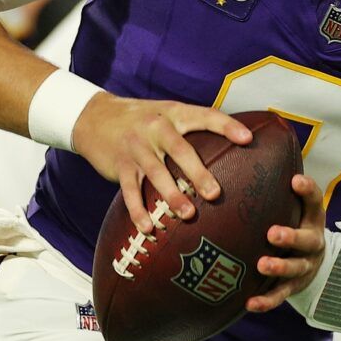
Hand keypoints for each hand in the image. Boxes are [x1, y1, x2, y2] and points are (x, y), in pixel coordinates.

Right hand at [71, 94, 251, 231]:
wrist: (93, 116)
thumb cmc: (140, 118)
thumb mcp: (165, 112)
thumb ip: (191, 127)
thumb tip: (229, 147)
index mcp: (173, 112)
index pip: (205, 116)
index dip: (227, 126)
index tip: (247, 140)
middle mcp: (156, 127)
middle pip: (180, 150)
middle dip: (198, 173)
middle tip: (215, 194)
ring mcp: (136, 146)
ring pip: (156, 172)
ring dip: (171, 195)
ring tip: (187, 215)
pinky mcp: (120, 165)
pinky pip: (130, 190)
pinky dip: (138, 210)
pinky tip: (148, 228)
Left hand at [250, 174, 325, 313]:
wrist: (310, 260)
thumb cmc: (291, 222)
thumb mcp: (290, 205)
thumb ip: (274, 187)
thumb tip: (243, 149)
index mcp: (312, 218)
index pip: (315, 201)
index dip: (307, 191)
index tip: (295, 181)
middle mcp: (313, 242)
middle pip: (308, 240)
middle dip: (291, 237)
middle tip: (272, 233)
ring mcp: (305, 266)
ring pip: (295, 269)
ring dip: (279, 267)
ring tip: (262, 265)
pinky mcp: (293, 287)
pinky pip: (280, 295)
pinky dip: (266, 301)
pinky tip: (250, 303)